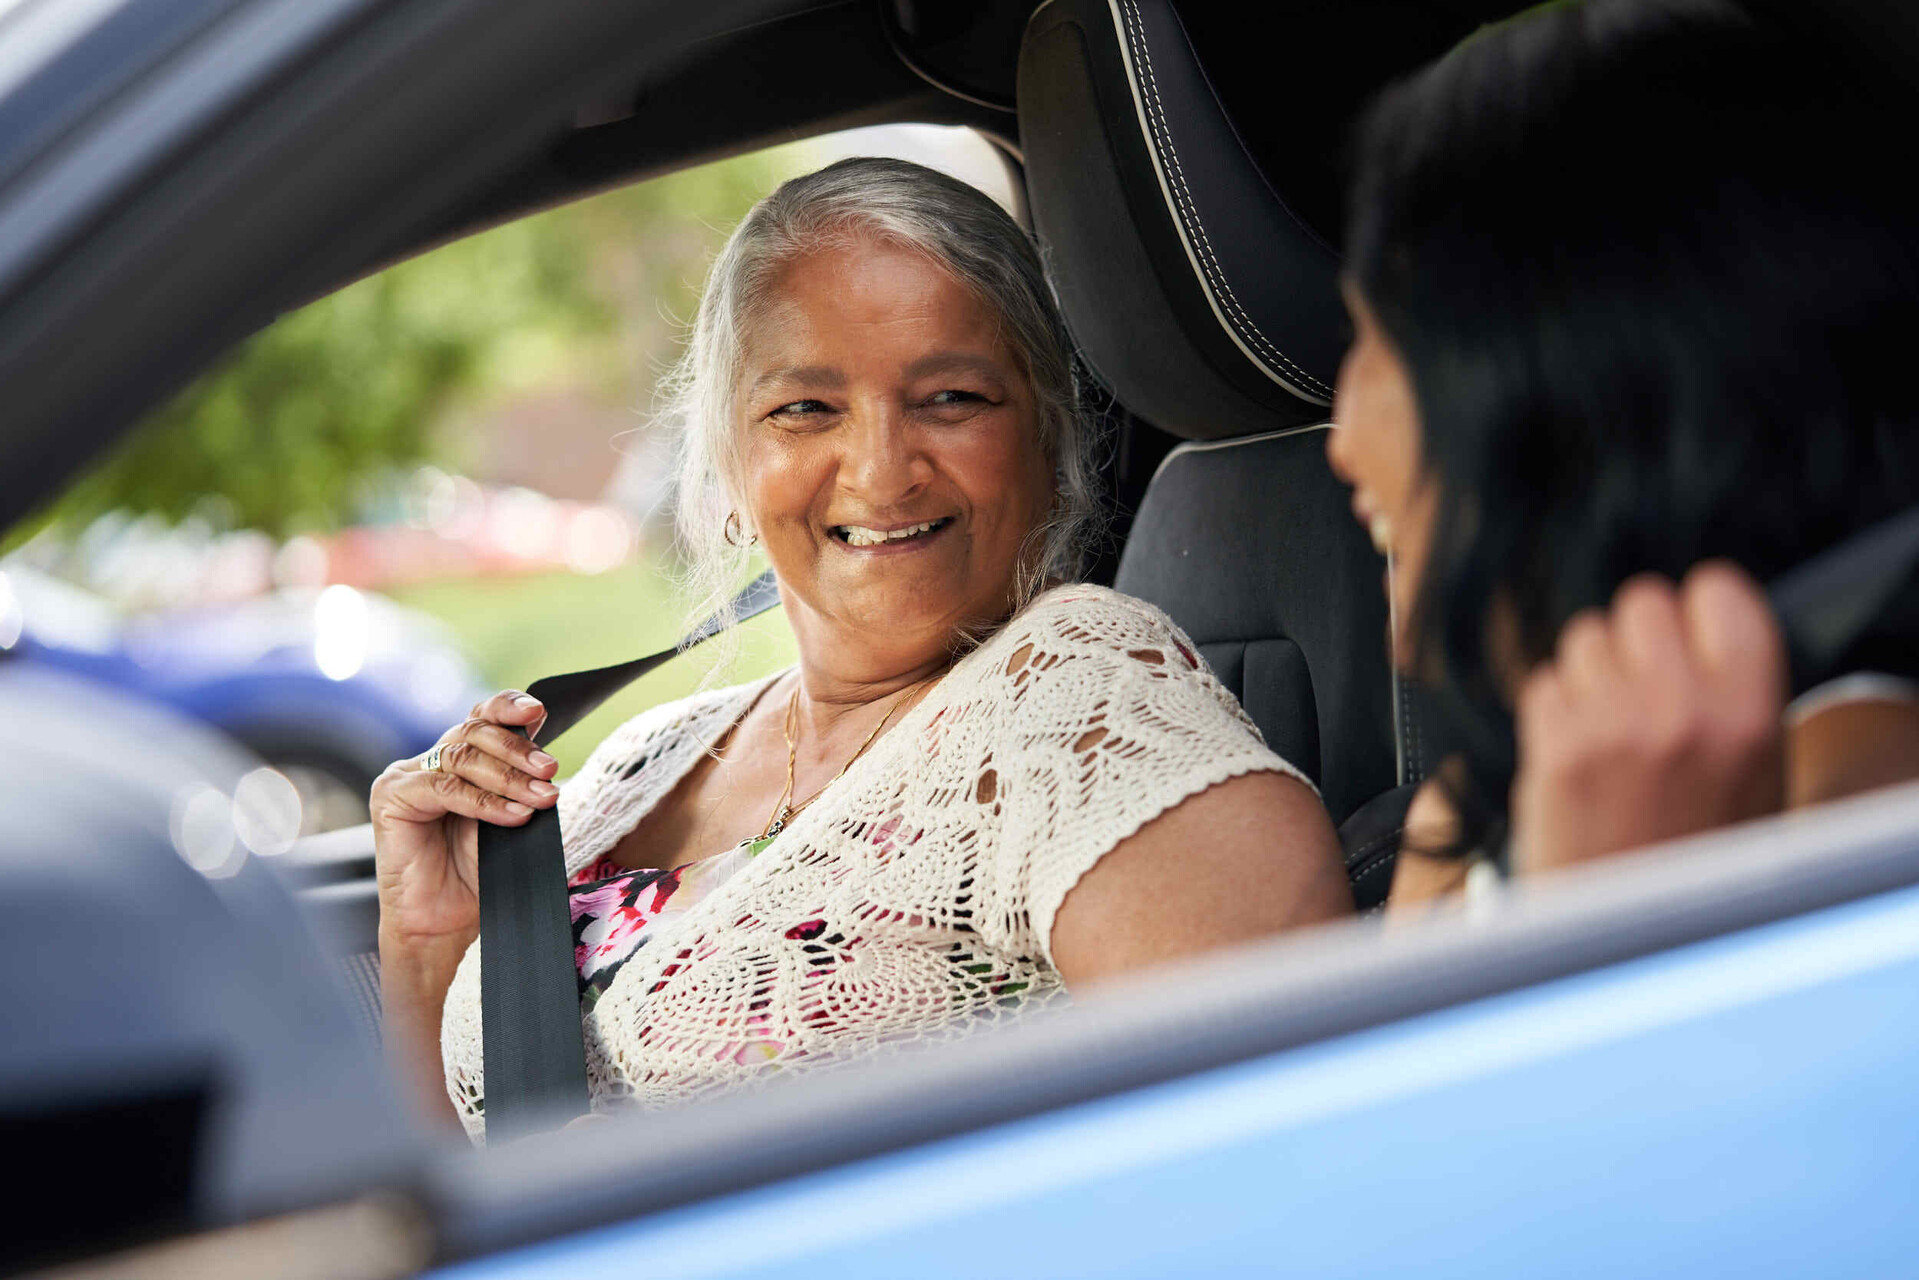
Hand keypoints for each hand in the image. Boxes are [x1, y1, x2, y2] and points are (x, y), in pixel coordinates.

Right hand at [371, 690, 559, 947]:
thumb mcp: (510, 820)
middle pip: (475, 730)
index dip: (508, 707)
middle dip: (518, 749)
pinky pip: (445, 787)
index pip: (482, 717)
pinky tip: (513, 815)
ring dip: (508, 776)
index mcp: (459, 760)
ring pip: (463, 756)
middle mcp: (431, 762)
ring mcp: (407, 776)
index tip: (538, 711)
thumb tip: (549, 764)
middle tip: (549, 769)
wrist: (444, 924)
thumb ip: (521, 787)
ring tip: (540, 797)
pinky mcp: (392, 797)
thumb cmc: (479, 875)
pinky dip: (484, 801)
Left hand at [1511, 563, 1786, 872]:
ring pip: (1585, 637)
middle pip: (1641, 602)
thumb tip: (1695, 615)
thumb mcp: (1762, 773)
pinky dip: (1556, 708)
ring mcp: (1607, 727)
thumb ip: (1733, 688)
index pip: (1717, 590)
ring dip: (1594, 671)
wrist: (1637, 942)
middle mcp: (1677, 712)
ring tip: (1615, 730)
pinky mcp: (1550, 748)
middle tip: (1649, 691)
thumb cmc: (1701, 861)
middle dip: (1641, 641)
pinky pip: (1544, 682)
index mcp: (1747, 714)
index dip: (1701, 612)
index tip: (1695, 633)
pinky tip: (1580, 753)